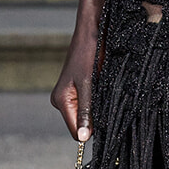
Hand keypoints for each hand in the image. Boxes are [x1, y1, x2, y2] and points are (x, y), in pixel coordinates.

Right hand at [50, 26, 97, 141]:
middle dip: (95, 118)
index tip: (106, 125)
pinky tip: (105, 90)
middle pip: (81, 123)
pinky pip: (90, 104)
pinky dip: (100, 101)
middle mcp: (63, 100)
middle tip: (107, 102)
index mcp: (60, 100)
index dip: (90, 131)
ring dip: (99, 108)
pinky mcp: (80, 89)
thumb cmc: (89, 53)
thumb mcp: (89, 84)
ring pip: (88, 114)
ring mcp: (71, 95)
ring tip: (106, 92)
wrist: (93, 30)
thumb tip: (83, 138)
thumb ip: (86, 111)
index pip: (75, 130)